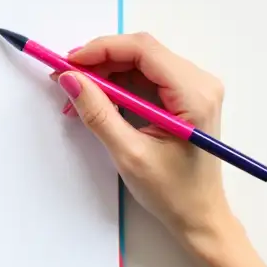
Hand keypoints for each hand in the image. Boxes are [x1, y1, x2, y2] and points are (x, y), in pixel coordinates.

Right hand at [57, 34, 266, 266]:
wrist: (200, 217)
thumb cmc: (172, 193)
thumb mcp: (128, 154)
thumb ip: (98, 113)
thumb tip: (69, 79)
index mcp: (194, 94)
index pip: (143, 50)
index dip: (101, 49)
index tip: (68, 63)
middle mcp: (200, 82)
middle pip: (141, 52)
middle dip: (99, 62)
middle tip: (66, 79)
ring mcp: (194, 88)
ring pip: (140, 62)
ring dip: (105, 74)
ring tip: (77, 96)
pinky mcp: (185, 96)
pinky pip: (145, 76)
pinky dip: (117, 85)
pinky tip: (97, 102)